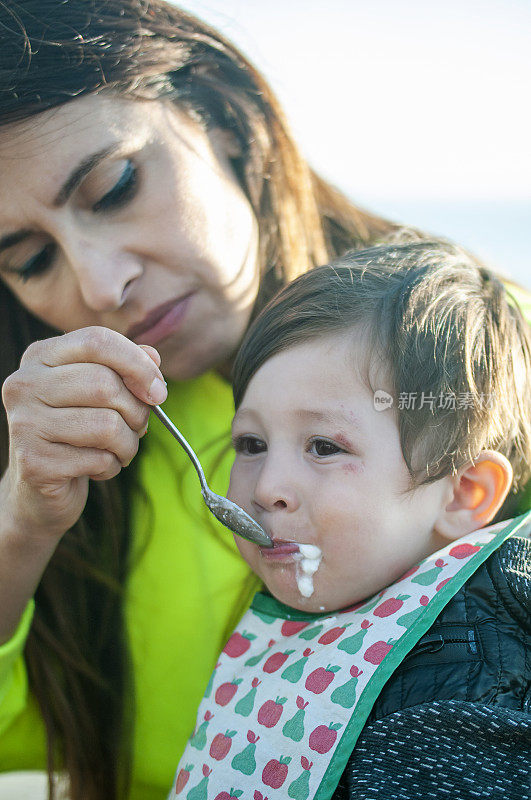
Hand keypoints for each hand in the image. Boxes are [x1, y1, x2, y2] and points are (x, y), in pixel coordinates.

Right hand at [0, 326, 166, 540]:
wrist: (40, 488)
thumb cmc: (77, 431)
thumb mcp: (100, 393)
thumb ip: (126, 367)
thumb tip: (153, 356)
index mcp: (40, 356)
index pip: (97, 341)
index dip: (137, 363)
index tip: (158, 390)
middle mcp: (24, 384)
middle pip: (105, 385)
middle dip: (137, 411)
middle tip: (137, 427)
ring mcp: (24, 424)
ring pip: (107, 425)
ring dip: (128, 444)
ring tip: (119, 450)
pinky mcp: (34, 463)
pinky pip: (100, 459)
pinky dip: (113, 467)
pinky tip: (98, 467)